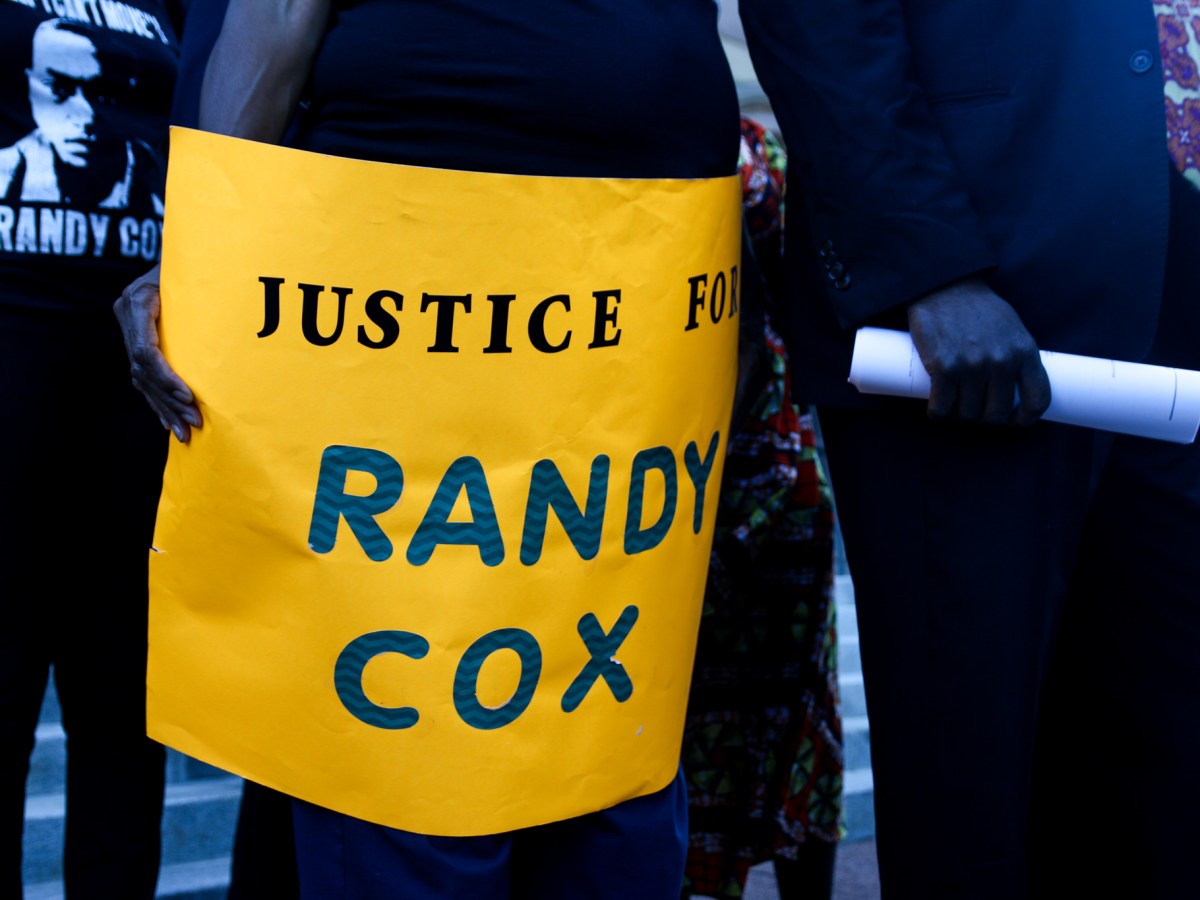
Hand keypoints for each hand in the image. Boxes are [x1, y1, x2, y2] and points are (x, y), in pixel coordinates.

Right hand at [114, 264, 201, 441]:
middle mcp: (128, 316)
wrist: (183, 249)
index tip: (190, 397)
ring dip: (165, 409)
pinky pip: (145, 379)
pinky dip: (159, 403)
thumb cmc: (199, 255)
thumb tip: (232, 293)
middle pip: (144, 371)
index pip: (145, 351)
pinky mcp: (139, 342)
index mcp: (137, 300)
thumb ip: (203, 284)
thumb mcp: (196, 267)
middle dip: (170, 400)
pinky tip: (170, 424)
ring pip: (143, 380)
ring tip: (186, 434)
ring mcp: (130, 330)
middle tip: (196, 424)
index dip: (167, 378)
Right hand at [907, 276, 1050, 425]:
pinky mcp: (944, 368)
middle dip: (984, 417)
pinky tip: (937, 410)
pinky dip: (938, 414)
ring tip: (953, 403)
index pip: (1037, 400)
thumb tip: (1015, 388)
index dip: (1025, 418)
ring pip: (968, 414)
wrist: (945, 286)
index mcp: (1024, 351)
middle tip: (974, 408)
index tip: (1014, 421)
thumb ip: (1016, 355)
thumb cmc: (978, 309)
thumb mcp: (1012, 327)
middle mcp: (1001, 362)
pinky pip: (941, 409)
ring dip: (959, 415)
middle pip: (996, 413)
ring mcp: (972, 366)